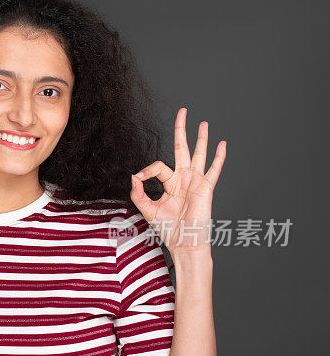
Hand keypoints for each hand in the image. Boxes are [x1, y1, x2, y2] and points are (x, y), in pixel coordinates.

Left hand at [130, 107, 226, 255]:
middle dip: (181, 130)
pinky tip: (222, 144)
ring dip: (201, 138)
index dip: (147, 170)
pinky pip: (214, 169)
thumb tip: (134, 176)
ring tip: (203, 122)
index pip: (158, 166)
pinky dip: (219, 157)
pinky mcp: (206, 188)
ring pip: (199, 154)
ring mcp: (196, 182)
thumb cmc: (168, 229)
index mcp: (170, 183)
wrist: (184, 243)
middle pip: (182, 149)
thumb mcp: (147, 209)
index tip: (139, 179)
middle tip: (182, 112)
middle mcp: (184, 179)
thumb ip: (138, 193)